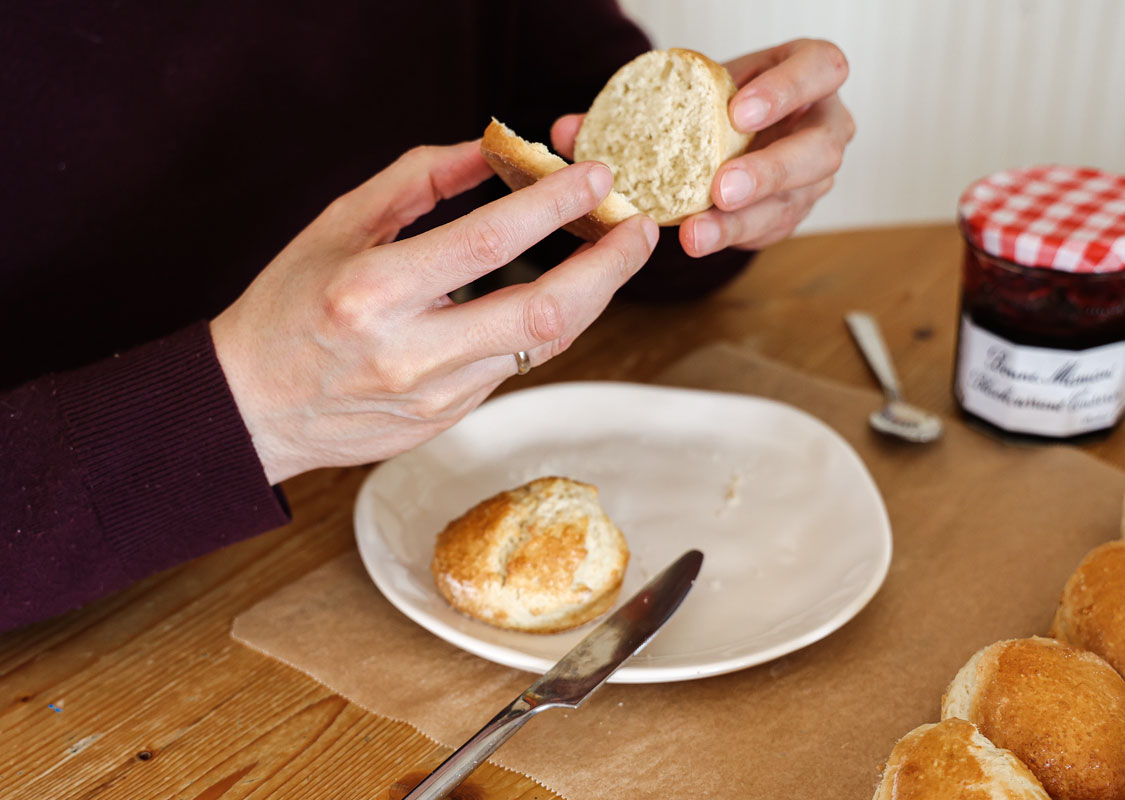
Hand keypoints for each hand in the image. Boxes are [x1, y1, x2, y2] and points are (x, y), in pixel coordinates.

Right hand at [211, 141, 657, 483]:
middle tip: (640, 230)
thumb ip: (417, 183)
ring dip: (590, 296)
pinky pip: (518, 365)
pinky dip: (546, 324)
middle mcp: (411, 353)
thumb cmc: (288, 308)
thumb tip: (492, 150)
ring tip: (613, 253)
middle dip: (608, 268)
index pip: (488, 243)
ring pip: (543, 346)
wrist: (256, 408)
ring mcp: (436, 396)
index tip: (596, 178)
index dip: (553, 206)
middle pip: (543, 313)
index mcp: (373, 293)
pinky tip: (560, 293)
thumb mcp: (339, 225)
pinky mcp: (450, 418)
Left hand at [551, 39, 853, 255]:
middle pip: (818, 150)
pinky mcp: (791, 213)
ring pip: (795, 202)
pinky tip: (698, 240)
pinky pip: (769, 231)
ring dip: (743, 220)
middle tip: (721, 188)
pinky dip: (730, 237)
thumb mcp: (684, 90)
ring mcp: (813, 176)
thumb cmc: (712, 102)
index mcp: (808, 75)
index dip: (786, 91)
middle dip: (770, 171)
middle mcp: (822, 126)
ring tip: (696, 233)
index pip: (820, 70)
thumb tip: (567, 133)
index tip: (737, 113)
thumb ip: (629, 107)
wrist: (727, 132)